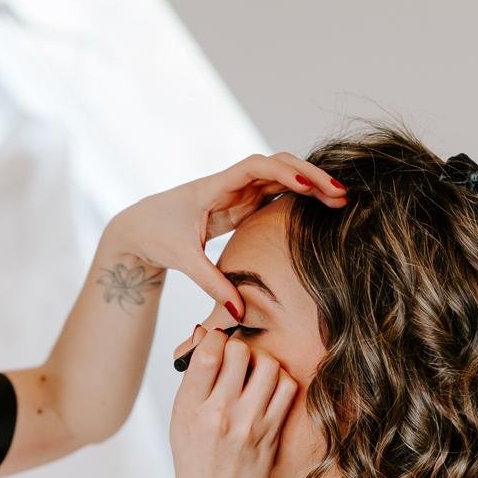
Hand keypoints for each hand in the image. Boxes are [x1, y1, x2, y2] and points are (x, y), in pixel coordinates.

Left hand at [103, 153, 345, 318]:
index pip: (254, 168)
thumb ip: (212, 283)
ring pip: (280, 178)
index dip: (283, 172)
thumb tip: (238, 311)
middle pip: (277, 166)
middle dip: (309, 175)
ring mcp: (237, 192)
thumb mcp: (182, 260)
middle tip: (340, 195)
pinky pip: (275, 194)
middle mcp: (229, 184)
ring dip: (309, 184)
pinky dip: (298, 196)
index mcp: (213, 187)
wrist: (137, 228)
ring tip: (339, 200)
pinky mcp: (240, 205)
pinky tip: (321, 205)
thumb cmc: (155, 235)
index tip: (308, 185)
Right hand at [169, 328, 299, 477]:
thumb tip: (204, 333)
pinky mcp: (271, 435)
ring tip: (253, 374)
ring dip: (262, 362)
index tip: (216, 341)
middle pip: (240, 352)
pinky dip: (280, 381)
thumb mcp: (180, 419)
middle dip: (238, 347)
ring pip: (268, 366)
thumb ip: (193, 378)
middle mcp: (220, 416)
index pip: (208, 353)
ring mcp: (249, 426)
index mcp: (190, 409)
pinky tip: (268, 391)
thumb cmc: (194, 462)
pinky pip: (287, 389)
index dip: (215, 337)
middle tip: (235, 358)